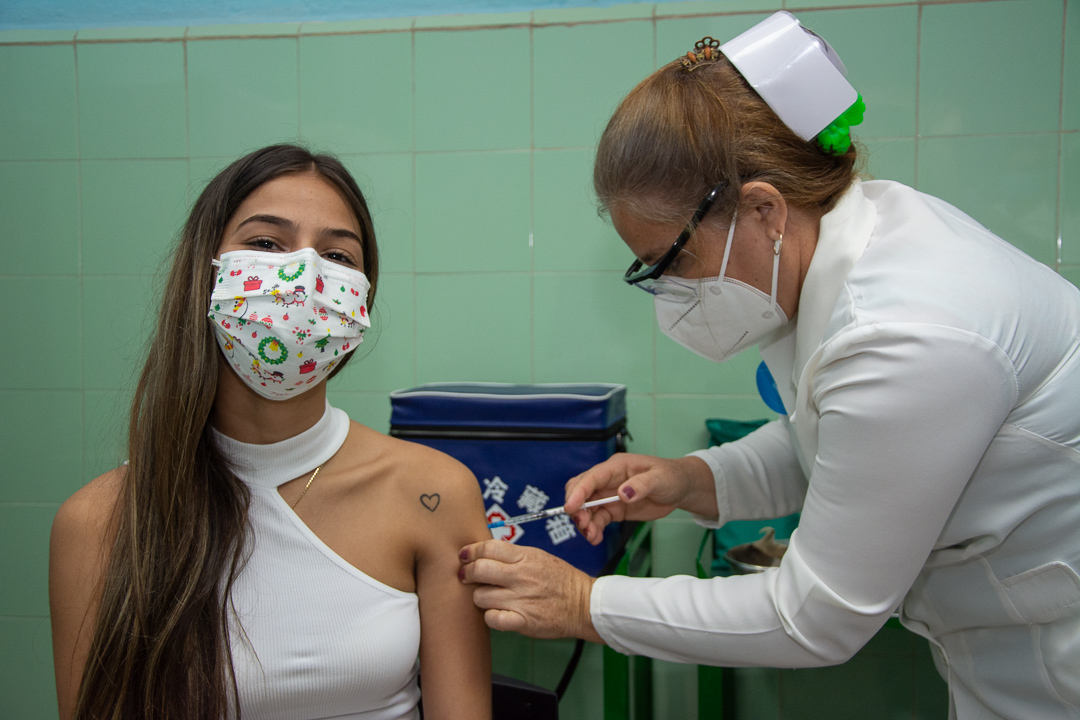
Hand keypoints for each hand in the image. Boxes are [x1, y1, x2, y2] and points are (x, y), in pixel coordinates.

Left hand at [458, 540, 602, 642]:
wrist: (583, 604)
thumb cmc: (561, 580)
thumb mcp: (539, 557)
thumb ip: (513, 556)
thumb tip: (484, 554)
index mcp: (525, 557)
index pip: (488, 548)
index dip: (471, 551)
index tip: (465, 556)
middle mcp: (521, 576)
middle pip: (479, 570)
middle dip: (467, 573)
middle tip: (467, 577)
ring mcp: (522, 599)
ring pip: (481, 596)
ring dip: (479, 598)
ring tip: (487, 598)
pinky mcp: (524, 621)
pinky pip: (493, 619)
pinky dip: (490, 617)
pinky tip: (496, 613)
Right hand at [564, 453, 715, 544]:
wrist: (680, 488)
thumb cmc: (671, 476)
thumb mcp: (660, 479)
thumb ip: (642, 485)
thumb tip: (622, 493)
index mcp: (616, 467)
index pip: (591, 477)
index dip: (579, 492)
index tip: (571, 507)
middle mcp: (608, 480)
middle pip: (581, 491)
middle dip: (577, 508)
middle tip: (583, 525)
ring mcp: (609, 495)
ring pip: (586, 508)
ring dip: (584, 522)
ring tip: (591, 536)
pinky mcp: (613, 509)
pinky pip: (597, 519)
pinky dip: (593, 529)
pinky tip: (595, 538)